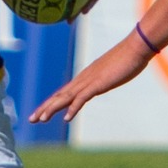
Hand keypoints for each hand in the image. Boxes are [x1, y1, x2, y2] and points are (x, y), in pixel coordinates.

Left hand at [30, 31, 151, 123]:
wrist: (136, 47)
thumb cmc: (128, 58)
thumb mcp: (113, 72)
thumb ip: (107, 77)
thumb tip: (106, 80)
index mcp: (86, 77)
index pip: (64, 93)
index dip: (51, 103)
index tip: (41, 112)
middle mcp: (83, 78)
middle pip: (60, 95)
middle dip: (45, 108)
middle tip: (31, 119)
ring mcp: (89, 81)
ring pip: (66, 97)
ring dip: (52, 109)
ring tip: (40, 120)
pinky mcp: (98, 83)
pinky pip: (82, 98)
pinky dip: (73, 108)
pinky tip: (66, 118)